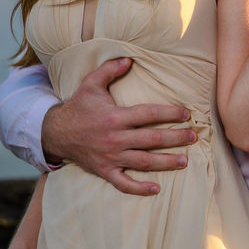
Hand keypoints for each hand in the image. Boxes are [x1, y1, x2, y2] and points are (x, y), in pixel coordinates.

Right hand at [42, 57, 195, 194]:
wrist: (55, 133)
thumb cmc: (78, 107)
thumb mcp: (91, 84)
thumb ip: (110, 70)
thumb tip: (129, 59)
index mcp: (115, 117)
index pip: (148, 114)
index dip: (169, 114)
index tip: (186, 114)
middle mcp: (115, 138)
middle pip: (152, 140)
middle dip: (175, 138)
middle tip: (193, 136)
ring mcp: (111, 157)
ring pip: (144, 162)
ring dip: (166, 163)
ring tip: (185, 161)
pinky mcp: (105, 171)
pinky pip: (124, 184)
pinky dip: (139, 189)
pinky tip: (156, 189)